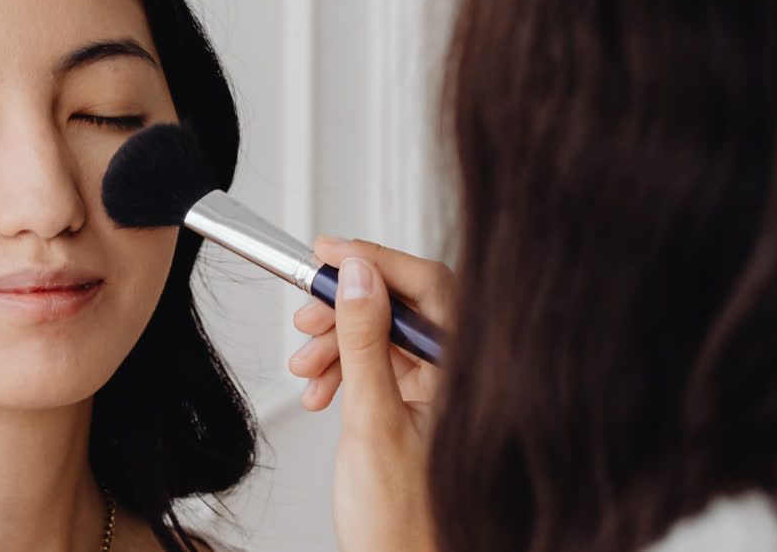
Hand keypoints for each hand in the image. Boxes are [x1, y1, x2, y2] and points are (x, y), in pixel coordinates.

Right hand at [288, 237, 453, 551]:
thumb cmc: (404, 526)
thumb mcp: (372, 422)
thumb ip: (365, 344)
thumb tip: (357, 279)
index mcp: (470, 376)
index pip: (430, 287)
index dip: (376, 261)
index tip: (329, 251)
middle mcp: (462, 378)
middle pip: (404, 307)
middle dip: (346, 307)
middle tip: (307, 316)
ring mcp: (441, 393)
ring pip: (386, 337)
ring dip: (338, 344)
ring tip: (306, 366)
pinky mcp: (419, 408)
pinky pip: (381, 367)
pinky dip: (345, 371)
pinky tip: (320, 390)